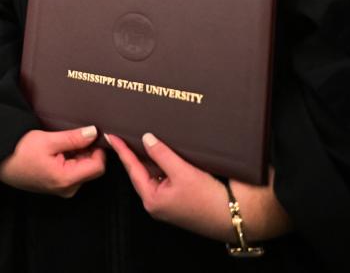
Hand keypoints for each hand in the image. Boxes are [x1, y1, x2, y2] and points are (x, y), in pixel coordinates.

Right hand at [0, 125, 106, 196]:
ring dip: (78, 155)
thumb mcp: (47, 140)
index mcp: (66, 179)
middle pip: (91, 168)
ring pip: (82, 169)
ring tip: (61, 143)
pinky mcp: (57, 186)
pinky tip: (57, 151)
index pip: (98, 166)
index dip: (98, 149)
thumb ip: (73, 138)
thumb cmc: (19, 151)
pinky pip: (73, 172)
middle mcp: (67, 189)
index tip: (94, 135)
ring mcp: (62, 189)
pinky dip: (70, 160)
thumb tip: (93, 133)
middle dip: (87, 151)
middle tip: (74, 136)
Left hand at [104, 132, 288, 241]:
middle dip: (136, 153)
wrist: (237, 216)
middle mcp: (158, 202)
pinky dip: (166, 164)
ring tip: (143, 137)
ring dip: (152, 157)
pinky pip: (168, 177)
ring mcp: (170, 201)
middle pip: (142, 171)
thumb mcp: (183, 173)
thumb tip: (147, 139)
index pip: (132, 169)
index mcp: (152, 199)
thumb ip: (162, 155)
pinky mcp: (183, 198)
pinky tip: (166, 150)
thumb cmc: (209, 199)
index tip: (111, 136)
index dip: (122, 151)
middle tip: (125, 133)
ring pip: (156, 174)